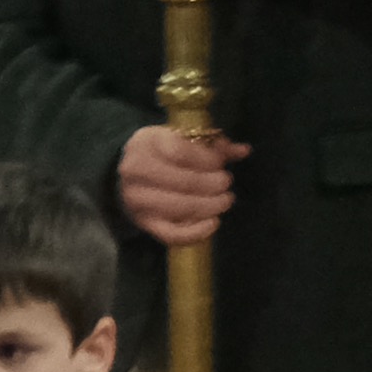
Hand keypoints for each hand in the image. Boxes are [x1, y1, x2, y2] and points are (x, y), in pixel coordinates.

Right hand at [118, 119, 240, 243]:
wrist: (127, 172)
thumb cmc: (160, 151)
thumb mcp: (180, 138)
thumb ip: (212, 144)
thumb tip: (244, 151)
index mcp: (147, 142)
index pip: (181, 152)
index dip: (207, 160)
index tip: (221, 164)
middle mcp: (136, 170)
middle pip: (184, 181)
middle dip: (213, 184)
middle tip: (226, 183)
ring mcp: (138, 200)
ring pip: (181, 207)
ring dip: (210, 206)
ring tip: (225, 200)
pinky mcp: (144, 223)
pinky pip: (172, 234)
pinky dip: (196, 232)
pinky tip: (214, 223)